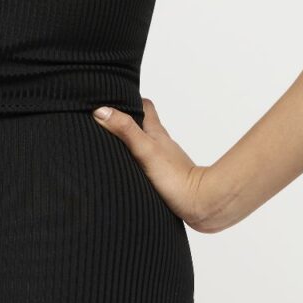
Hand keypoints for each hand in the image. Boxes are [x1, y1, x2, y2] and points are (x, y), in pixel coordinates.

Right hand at [91, 97, 225, 232]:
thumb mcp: (145, 149)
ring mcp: (165, 162)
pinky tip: (129, 172)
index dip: (132, 100)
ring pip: (147, 146)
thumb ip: (125, 130)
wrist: (201, 205)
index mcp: (157, 134)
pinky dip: (137, 164)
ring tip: (113, 146)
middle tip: (109, 121)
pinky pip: (148, 166)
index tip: (115, 98)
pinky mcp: (165, 179)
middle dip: (128, 121)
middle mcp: (162, 145)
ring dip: (132, 144)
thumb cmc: (177, 178)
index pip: (146, 107)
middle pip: (145, 126)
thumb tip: (102, 111)